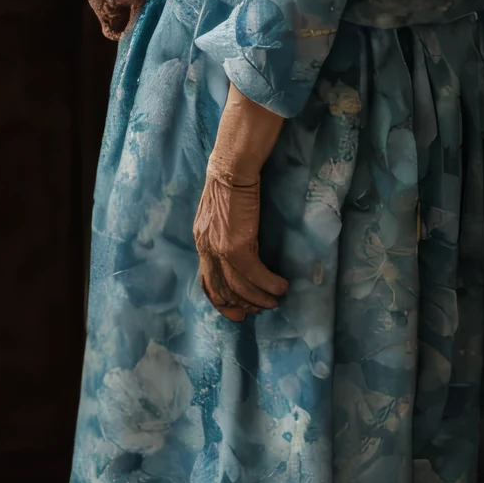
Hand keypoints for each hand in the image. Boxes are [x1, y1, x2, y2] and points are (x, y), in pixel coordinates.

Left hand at [193, 158, 289, 321]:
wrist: (231, 168)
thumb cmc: (229, 184)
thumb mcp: (219, 215)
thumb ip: (222, 234)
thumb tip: (236, 250)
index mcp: (201, 241)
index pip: (207, 281)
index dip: (222, 301)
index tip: (238, 314)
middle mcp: (207, 248)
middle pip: (222, 289)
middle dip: (242, 305)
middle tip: (261, 310)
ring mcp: (220, 249)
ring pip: (241, 287)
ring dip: (261, 298)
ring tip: (276, 299)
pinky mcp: (238, 245)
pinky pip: (256, 274)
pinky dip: (270, 284)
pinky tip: (282, 285)